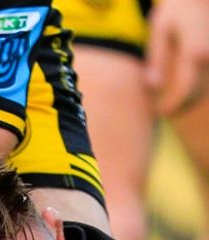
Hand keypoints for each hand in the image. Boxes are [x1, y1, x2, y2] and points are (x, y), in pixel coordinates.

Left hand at [148, 0, 208, 115]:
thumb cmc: (177, 7)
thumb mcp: (161, 30)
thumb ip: (157, 59)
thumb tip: (152, 86)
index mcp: (195, 52)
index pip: (184, 90)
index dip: (172, 106)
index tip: (158, 113)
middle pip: (197, 93)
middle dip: (180, 106)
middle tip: (162, 112)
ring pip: (205, 87)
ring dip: (188, 99)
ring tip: (168, 103)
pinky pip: (206, 77)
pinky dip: (195, 86)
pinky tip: (179, 87)